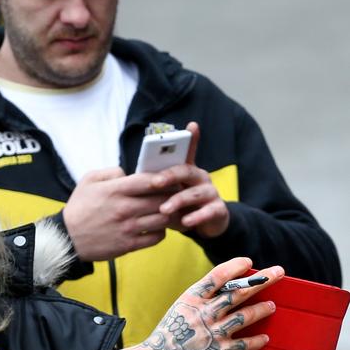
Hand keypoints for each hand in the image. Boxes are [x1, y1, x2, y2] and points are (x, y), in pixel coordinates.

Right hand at [62, 167, 169, 259]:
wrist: (68, 238)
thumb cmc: (79, 208)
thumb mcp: (88, 181)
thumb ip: (110, 172)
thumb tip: (128, 173)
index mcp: (115, 190)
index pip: (149, 180)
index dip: (163, 178)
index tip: (167, 179)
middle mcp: (124, 209)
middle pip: (161, 199)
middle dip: (171, 196)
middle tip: (173, 195)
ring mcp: (128, 228)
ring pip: (163, 219)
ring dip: (168, 214)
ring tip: (167, 211)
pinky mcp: (129, 244)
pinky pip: (156, 237)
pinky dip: (161, 231)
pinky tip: (156, 227)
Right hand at [144, 257, 283, 349]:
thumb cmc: (169, 335)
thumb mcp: (180, 310)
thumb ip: (201, 300)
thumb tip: (227, 290)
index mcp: (192, 298)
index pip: (218, 276)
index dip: (236, 267)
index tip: (249, 262)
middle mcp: (204, 313)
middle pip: (239, 292)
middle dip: (263, 280)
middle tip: (279, 272)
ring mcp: (213, 333)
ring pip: (245, 316)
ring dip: (262, 309)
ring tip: (272, 306)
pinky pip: (244, 344)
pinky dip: (256, 340)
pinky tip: (265, 338)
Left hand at [153, 122, 230, 237]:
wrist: (206, 224)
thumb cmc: (182, 206)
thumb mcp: (170, 194)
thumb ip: (157, 184)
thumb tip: (131, 179)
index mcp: (188, 171)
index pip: (188, 151)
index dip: (192, 138)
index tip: (191, 126)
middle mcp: (201, 178)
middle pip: (187, 171)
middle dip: (170, 175)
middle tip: (155, 183)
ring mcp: (211, 193)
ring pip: (196, 193)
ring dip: (178, 201)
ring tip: (164, 210)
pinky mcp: (218, 210)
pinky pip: (208, 212)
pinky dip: (196, 217)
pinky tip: (185, 222)